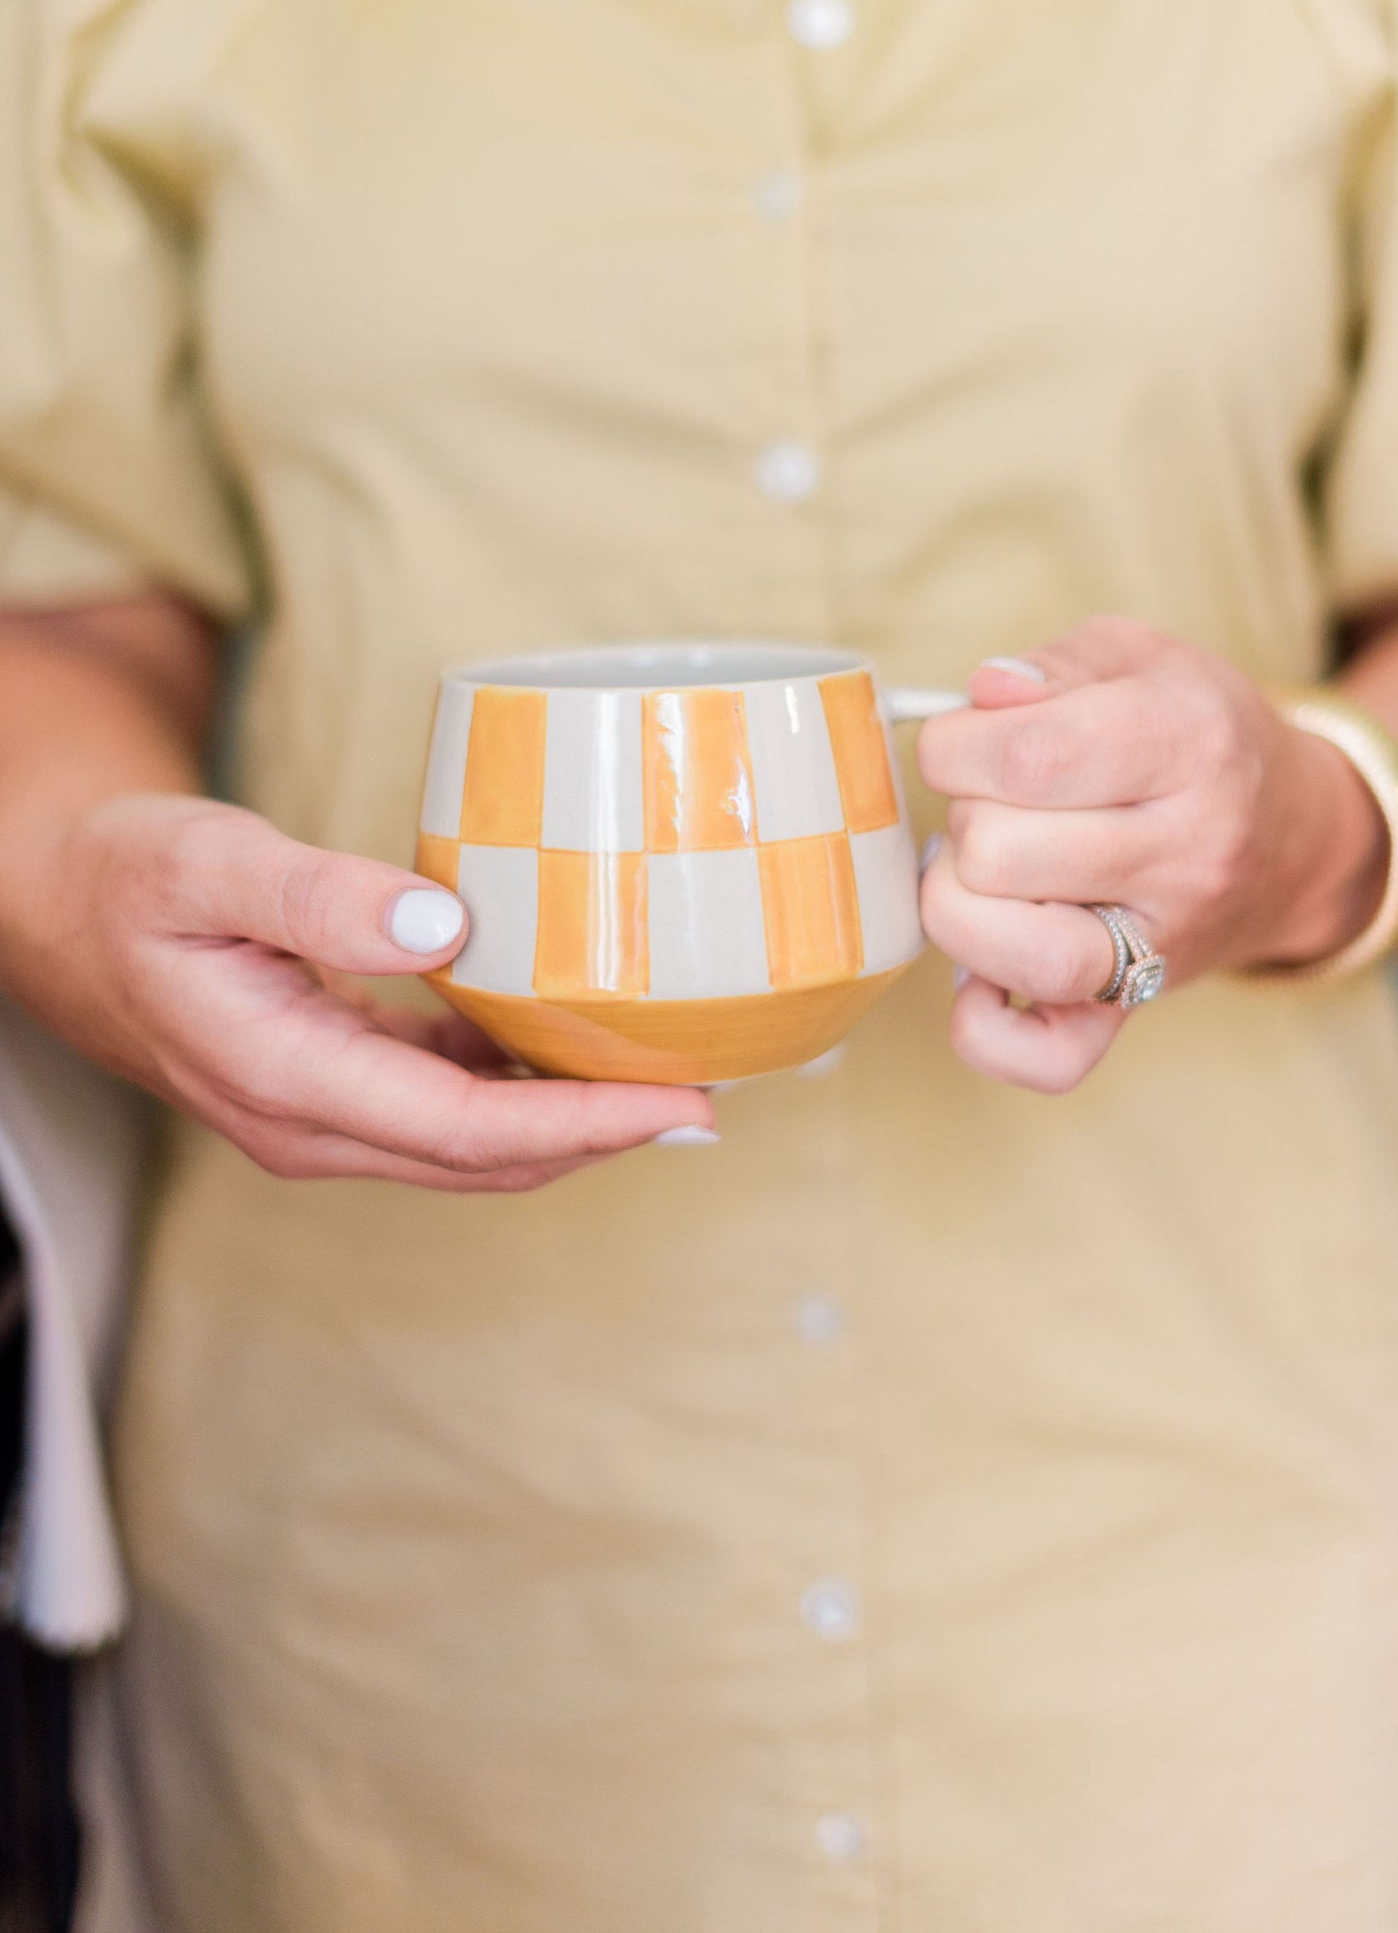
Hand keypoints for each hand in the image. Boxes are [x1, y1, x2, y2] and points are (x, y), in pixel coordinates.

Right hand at [0, 794, 712, 1189]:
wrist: (62, 912)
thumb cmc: (128, 877)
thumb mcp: (208, 862)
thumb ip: (321, 897)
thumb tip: (448, 928)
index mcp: (283, 1078)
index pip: (465, 1129)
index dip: (583, 1124)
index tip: (681, 1105)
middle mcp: (309, 1124)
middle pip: (487, 1158)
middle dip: (604, 1138)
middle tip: (711, 1096)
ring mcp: (321, 1120)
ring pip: (472, 1148)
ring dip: (570, 1124)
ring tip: (666, 1075)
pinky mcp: (335, 1093)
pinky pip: (446, 1112)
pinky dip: (519, 1092)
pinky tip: (569, 1043)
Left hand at [917, 619, 1388, 1093]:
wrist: (1297, 833)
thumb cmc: (1195, 732)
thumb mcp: (1139, 658)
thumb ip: (1053, 665)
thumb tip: (985, 695)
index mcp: (1188, 740)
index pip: (1027, 757)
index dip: (953, 747)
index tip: (961, 744)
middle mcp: (1189, 848)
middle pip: (998, 851)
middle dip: (962, 817)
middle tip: (991, 804)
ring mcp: (1168, 940)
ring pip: (1019, 953)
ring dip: (961, 909)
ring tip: (982, 874)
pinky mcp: (1141, 1006)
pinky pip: (1051, 1058)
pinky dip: (987, 1028)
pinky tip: (981, 971)